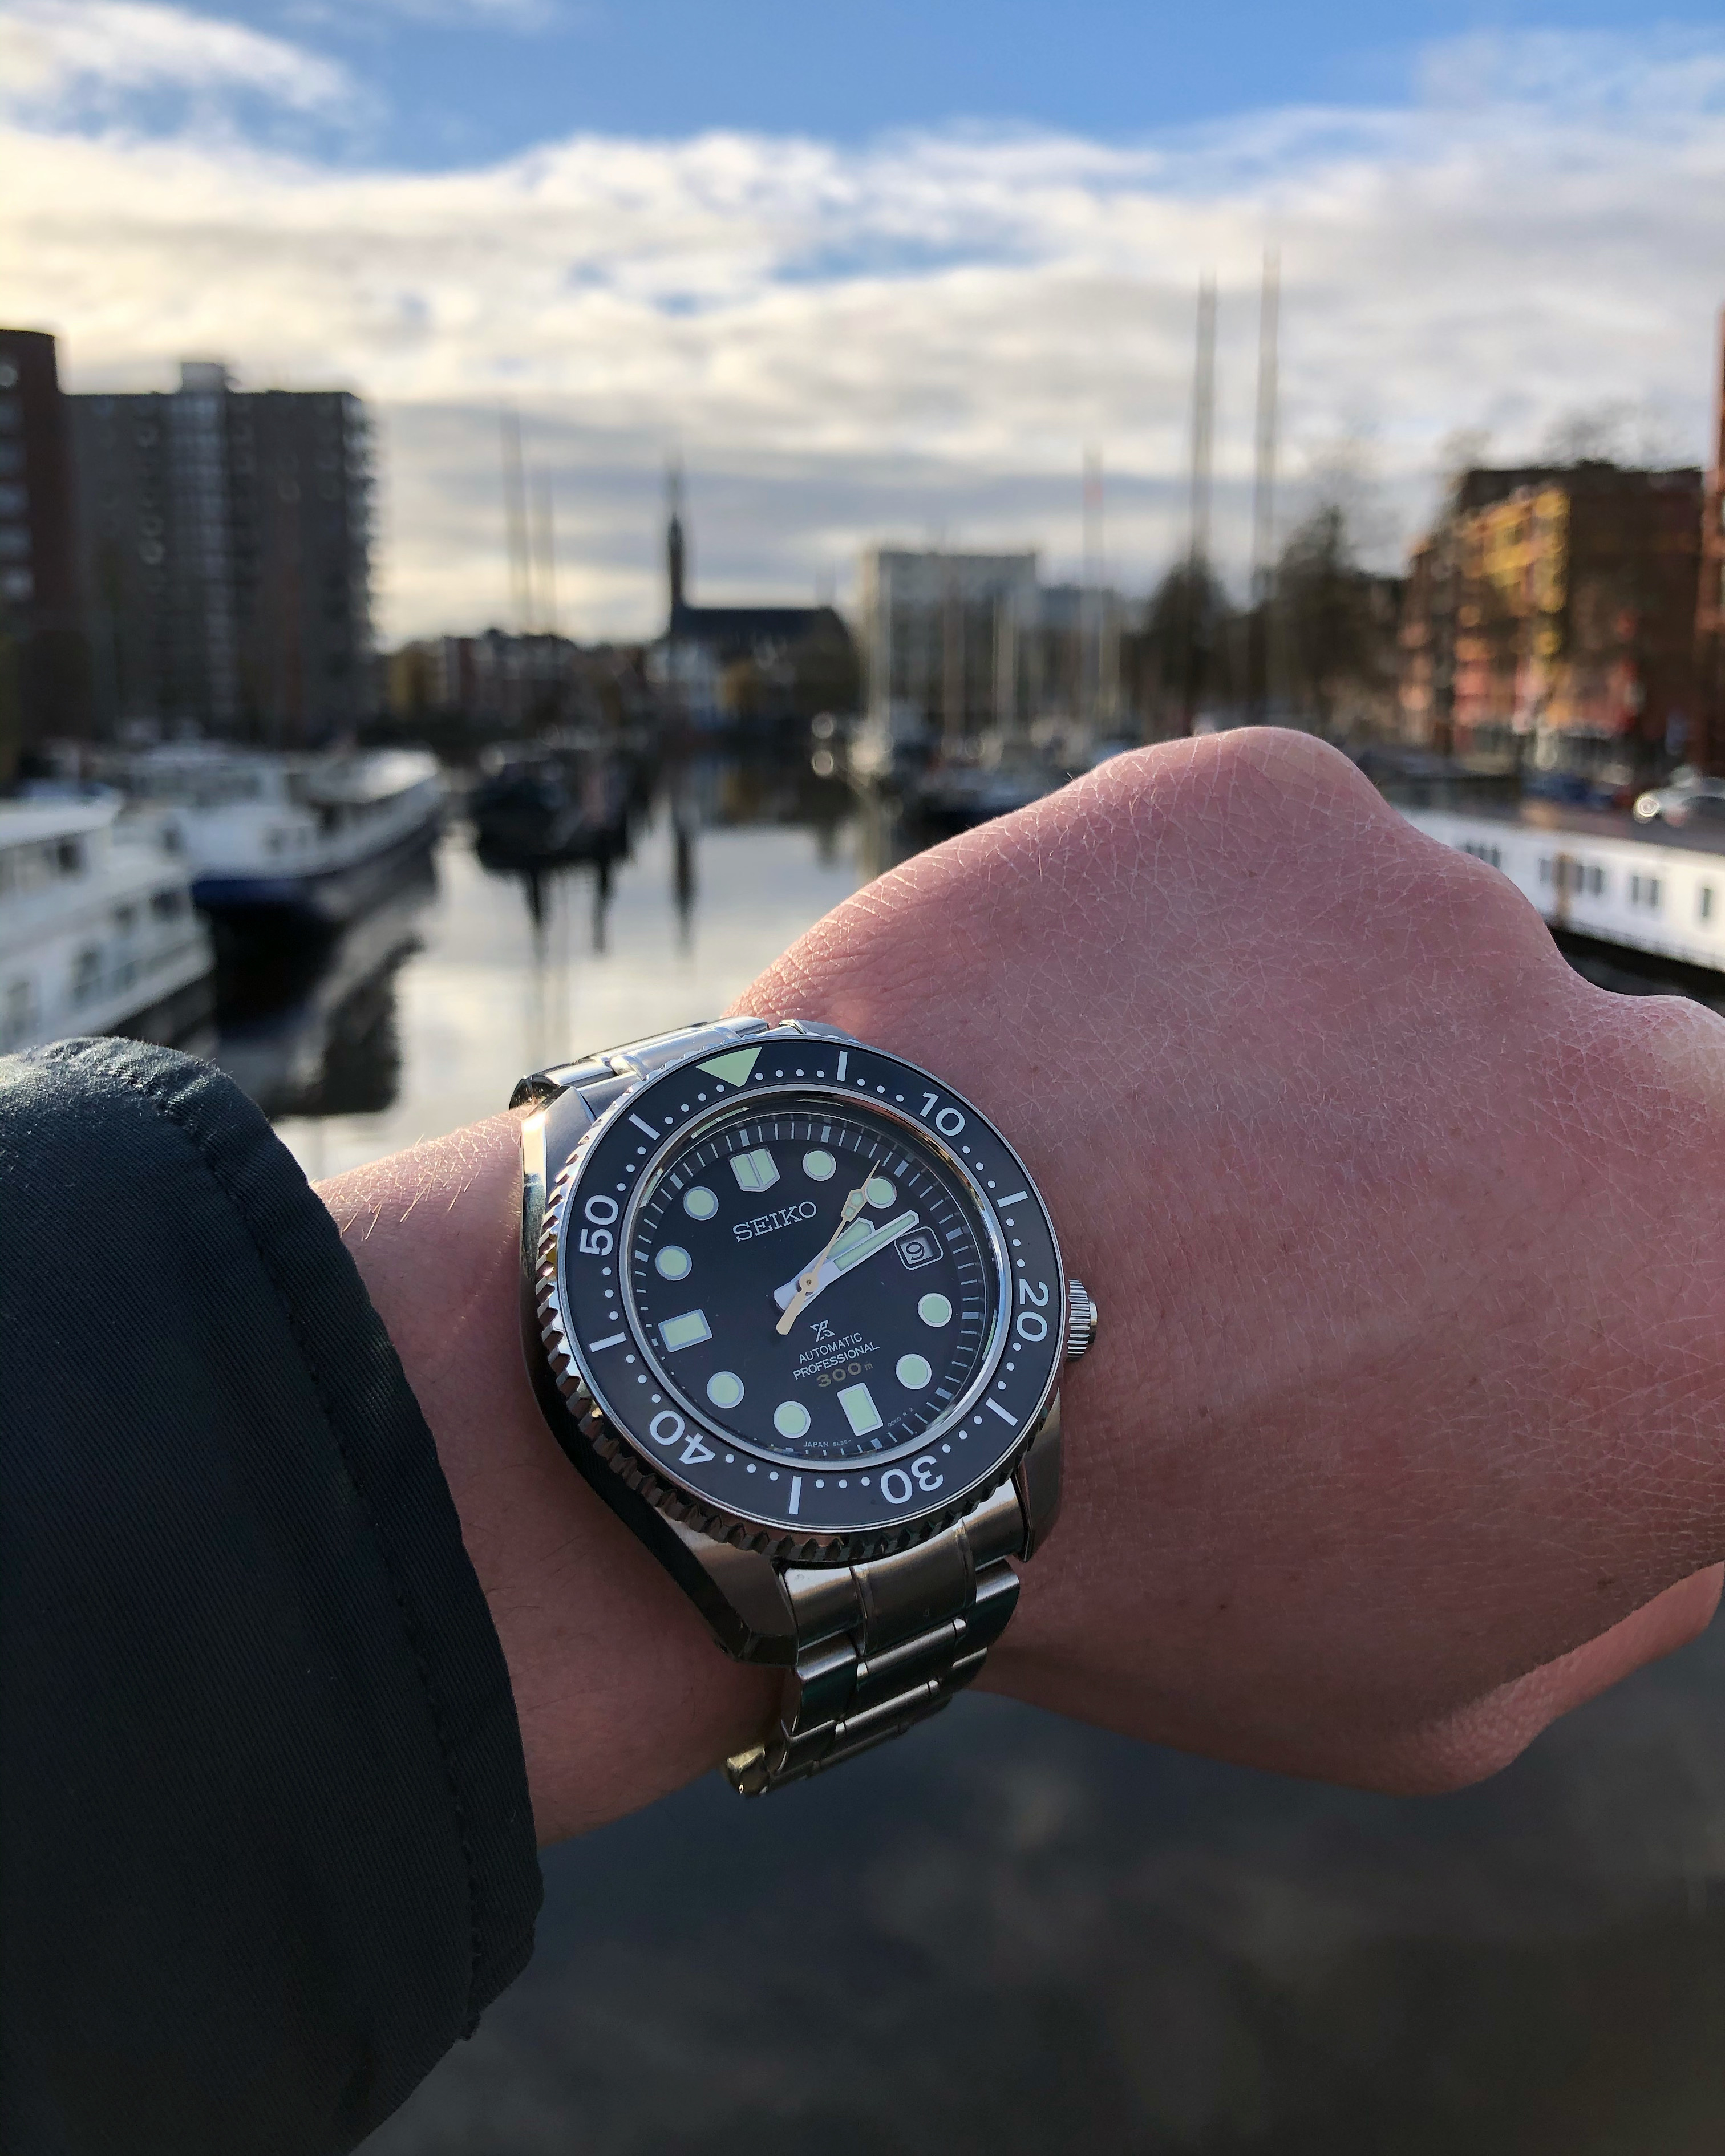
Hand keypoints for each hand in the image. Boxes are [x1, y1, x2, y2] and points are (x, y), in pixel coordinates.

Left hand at [739, 730, 1724, 1794]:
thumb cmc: (1147, 1558)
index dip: (1580, 1281)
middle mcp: (1635, 1074)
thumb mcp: (1439, 1678)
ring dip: (1311, 1060)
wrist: (836, 1376)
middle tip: (1288, 1255)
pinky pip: (1263, 878)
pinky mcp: (1268, 800)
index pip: (1704, 1237)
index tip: (1468, 1310)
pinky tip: (1072, 1069)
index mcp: (1714, 1298)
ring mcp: (1442, 905)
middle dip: (1470, 1164)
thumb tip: (1687, 1448)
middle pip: (1590, 1090)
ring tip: (1133, 1178)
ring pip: (1412, 975)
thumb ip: (1632, 1560)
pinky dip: (1186, 954)